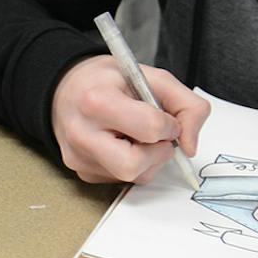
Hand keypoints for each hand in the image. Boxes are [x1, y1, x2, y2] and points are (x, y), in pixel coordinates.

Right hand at [49, 55, 209, 184]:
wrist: (66, 89)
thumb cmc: (109, 82)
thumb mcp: (152, 76)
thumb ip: (186, 105)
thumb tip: (190, 147)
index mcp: (96, 100)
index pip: (150, 127)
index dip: (170, 125)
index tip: (166, 119)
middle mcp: (81, 133)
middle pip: (134, 165)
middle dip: (157, 153)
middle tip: (157, 137)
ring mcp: (79, 157)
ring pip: (133, 177)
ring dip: (148, 160)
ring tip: (137, 137)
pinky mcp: (82, 172)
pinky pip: (122, 180)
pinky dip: (134, 165)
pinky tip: (122, 144)